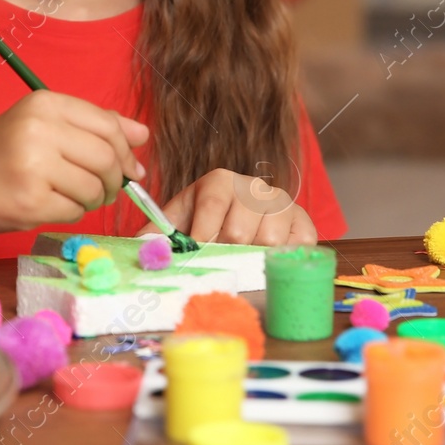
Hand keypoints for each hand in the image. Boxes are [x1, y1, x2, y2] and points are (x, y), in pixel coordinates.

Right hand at [0, 91, 148, 234]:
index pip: (109, 126)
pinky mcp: (30, 200)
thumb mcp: (42, 125)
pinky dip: (71, 213)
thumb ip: (93, 126)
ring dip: (91, 200)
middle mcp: (40, 128)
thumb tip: (143, 135)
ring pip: (94, 188)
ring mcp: (34, 165)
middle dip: (114, 180)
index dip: (127, 151)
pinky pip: (75, 211)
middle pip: (107, 158)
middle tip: (102, 190)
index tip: (130, 168)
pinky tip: (49, 205)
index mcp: (45, 103)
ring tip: (69, 196)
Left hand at [140, 168, 317, 246]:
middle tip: (217, 264)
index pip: (212, 205)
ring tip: (240, 262)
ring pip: (268, 242)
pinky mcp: (303, 224)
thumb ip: (155, 232)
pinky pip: (296, 248)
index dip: (202, 234)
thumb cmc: (205, 223)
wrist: (243, 220)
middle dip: (224, 254)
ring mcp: (282, 204)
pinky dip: (281, 261)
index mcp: (220, 181)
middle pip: (239, 230)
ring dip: (251, 259)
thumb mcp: (177, 221)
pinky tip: (267, 261)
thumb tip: (141, 249)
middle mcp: (254, 187)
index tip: (195, 254)